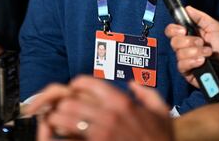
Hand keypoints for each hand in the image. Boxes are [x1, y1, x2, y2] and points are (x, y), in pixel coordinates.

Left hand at [30, 76, 172, 140]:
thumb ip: (147, 93)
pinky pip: (71, 139)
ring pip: (65, 120)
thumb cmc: (162, 138)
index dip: (76, 84)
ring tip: (56, 122)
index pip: (88, 83)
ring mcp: (102, 134)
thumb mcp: (162, 112)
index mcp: (122, 102)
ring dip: (58, 120)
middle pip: (71, 102)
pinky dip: (63, 136)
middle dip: (63, 104)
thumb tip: (133, 83)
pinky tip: (63, 136)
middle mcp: (110, 115)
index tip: (73, 89)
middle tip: (61, 107)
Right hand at [164, 6, 218, 91]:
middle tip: (201, 42)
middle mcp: (185, 47)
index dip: (174, 29)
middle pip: (173, 41)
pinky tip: (202, 61)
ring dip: (195, 52)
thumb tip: (187, 9)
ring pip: (179, 53)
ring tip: (208, 53)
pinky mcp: (187, 72)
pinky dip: (192, 62)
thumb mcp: (215, 27)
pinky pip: (182, 65)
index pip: (172, 30)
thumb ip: (200, 17)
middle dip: (189, 41)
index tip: (184, 30)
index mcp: (189, 35)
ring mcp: (185, 60)